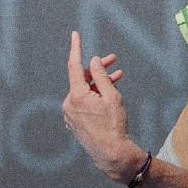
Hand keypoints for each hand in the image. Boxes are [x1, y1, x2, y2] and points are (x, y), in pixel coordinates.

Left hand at [62, 31, 146, 182]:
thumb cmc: (114, 125)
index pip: (74, 65)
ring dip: (99, 84)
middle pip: (83, 79)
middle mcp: (69, 104)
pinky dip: (95, 96)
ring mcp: (70, 115)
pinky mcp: (74, 122)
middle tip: (114, 60)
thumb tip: (94, 60)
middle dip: (98, 69)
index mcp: (76, 96)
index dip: (76, 48)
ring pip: (84, 91)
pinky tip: (109, 95)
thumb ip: (102, 76)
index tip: (75, 34)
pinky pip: (83, 103)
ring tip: (118, 77)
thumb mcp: (112, 96)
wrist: (112, 154)